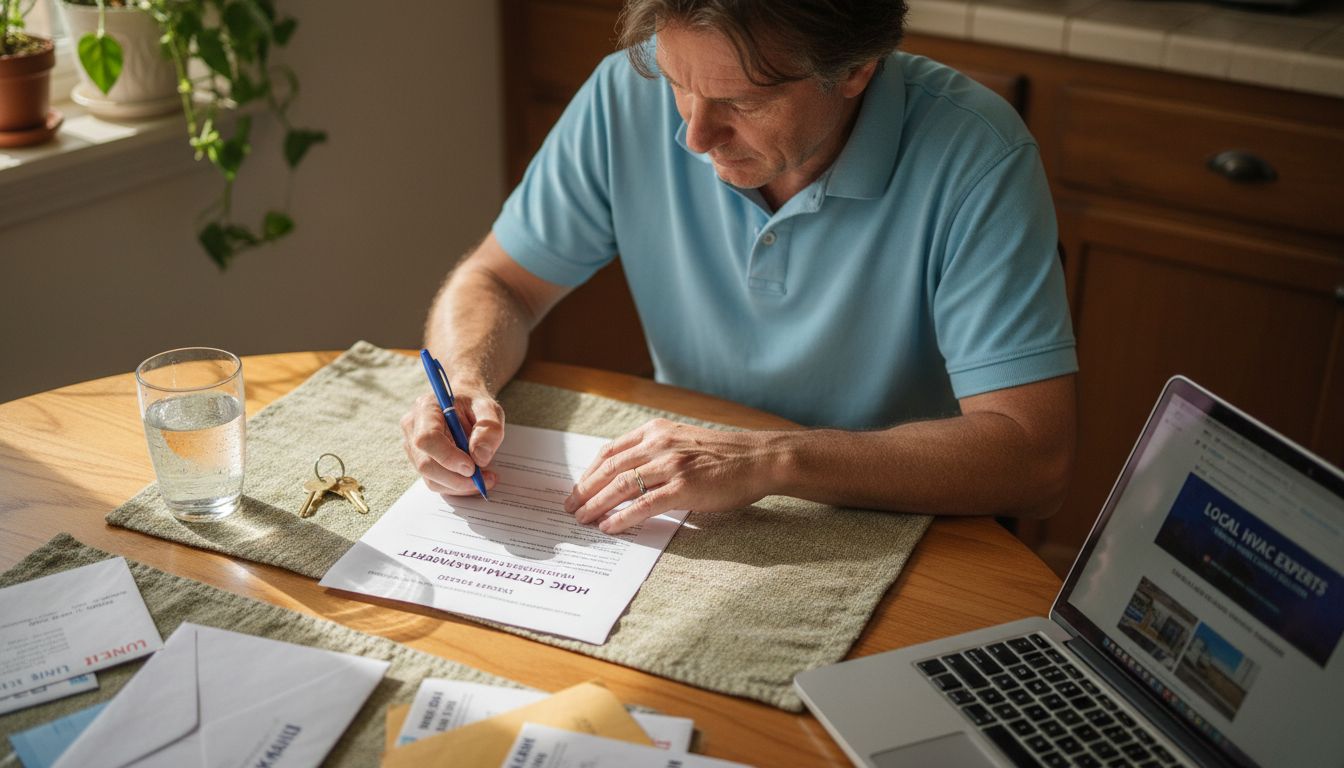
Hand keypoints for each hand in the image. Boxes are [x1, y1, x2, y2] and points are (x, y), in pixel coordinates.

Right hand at [400, 389, 504, 499]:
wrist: (464, 402)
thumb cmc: (474, 403)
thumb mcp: (489, 408)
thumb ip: (489, 428)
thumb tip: (480, 457)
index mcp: (426, 408)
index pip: (427, 439)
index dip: (448, 457)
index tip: (472, 467)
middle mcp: (413, 428)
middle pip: (426, 464)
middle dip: (457, 479)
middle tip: (485, 479)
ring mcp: (413, 447)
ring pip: (431, 478)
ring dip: (459, 485)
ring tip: (485, 478)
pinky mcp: (420, 461)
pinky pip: (435, 481)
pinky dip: (457, 486)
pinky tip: (474, 479)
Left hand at [563, 418, 776, 533]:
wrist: (758, 459)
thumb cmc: (724, 455)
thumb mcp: (684, 441)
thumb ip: (657, 451)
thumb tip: (629, 476)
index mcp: (656, 431)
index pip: (610, 451)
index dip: (589, 472)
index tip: (577, 488)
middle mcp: (659, 444)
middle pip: (609, 468)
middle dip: (584, 490)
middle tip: (570, 508)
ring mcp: (671, 465)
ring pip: (620, 486)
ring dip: (596, 505)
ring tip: (582, 519)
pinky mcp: (683, 487)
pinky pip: (643, 504)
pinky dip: (622, 517)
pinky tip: (609, 527)